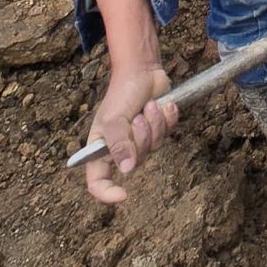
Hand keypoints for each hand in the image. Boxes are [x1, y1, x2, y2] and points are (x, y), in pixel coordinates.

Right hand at [80, 62, 175, 205]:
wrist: (143, 71)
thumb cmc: (122, 93)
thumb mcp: (114, 119)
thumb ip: (118, 145)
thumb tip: (127, 170)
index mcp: (101, 149)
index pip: (97, 182)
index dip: (107, 193)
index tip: (123, 195)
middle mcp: (121, 148)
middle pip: (136, 161)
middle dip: (142, 137)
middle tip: (138, 117)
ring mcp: (141, 140)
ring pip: (155, 147)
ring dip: (156, 124)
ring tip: (150, 106)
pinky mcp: (159, 130)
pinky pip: (169, 134)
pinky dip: (168, 118)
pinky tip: (164, 105)